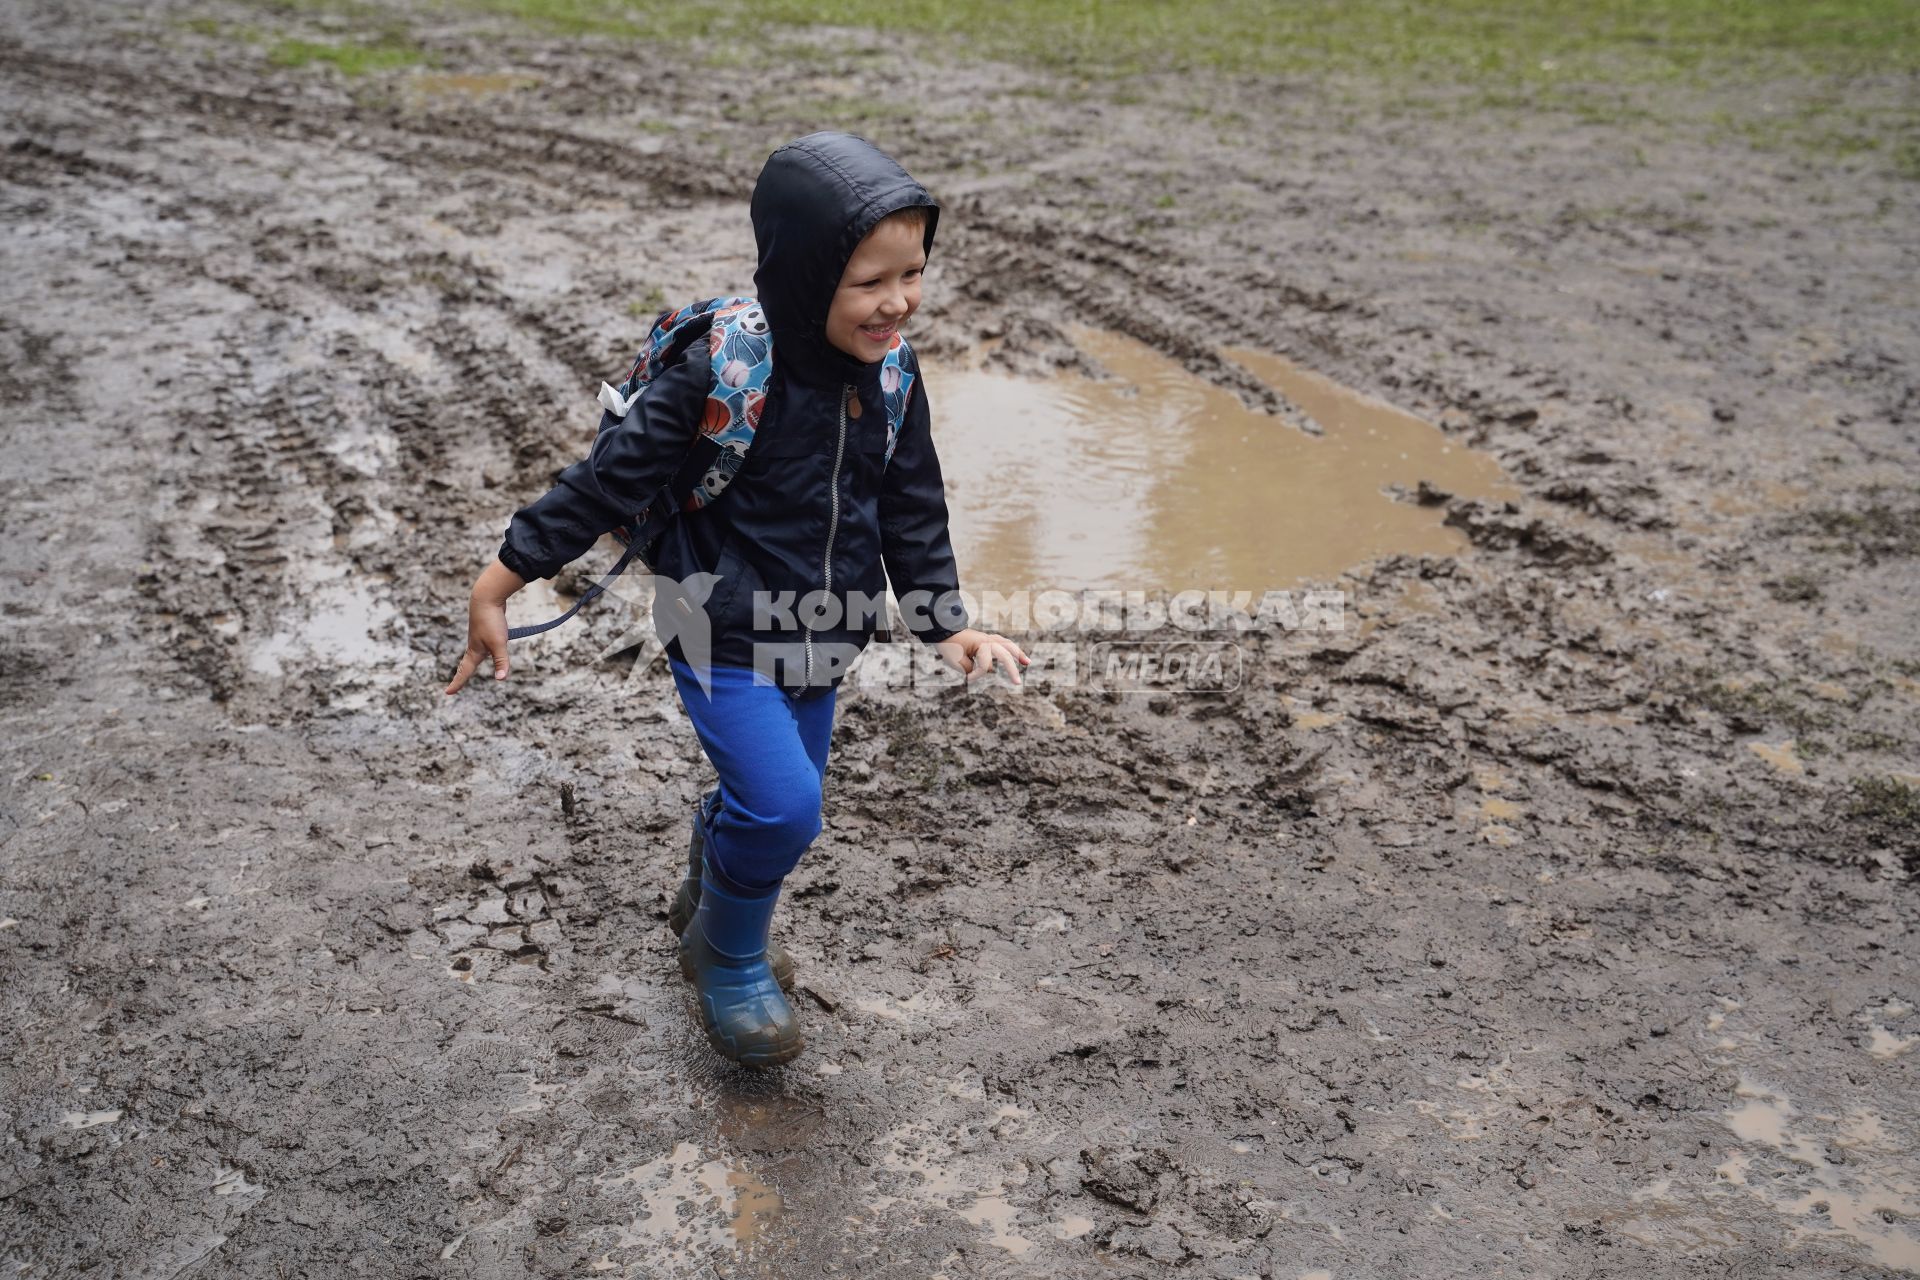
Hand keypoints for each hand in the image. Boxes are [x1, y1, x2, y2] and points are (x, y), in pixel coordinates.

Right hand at [444, 559, 526, 694]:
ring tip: (467, 670)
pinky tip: (487, 647)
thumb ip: (501, 661)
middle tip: (455, 685)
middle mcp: (474, 644)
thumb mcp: (499, 643)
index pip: (465, 671)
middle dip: (461, 675)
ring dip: (469, 662)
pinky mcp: (485, 628)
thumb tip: (501, 679)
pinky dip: (481, 650)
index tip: (448, 693)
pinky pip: (483, 643)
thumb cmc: (491, 620)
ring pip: (474, 653)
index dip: (457, 683)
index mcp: (474, 650)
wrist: (487, 596)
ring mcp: (479, 636)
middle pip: (466, 663)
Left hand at [934, 628, 1030, 685]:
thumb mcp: (957, 661)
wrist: (943, 631)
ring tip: (1027, 663)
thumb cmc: (949, 646)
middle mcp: (987, 640)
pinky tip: (1017, 655)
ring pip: (1008, 645)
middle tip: (1017, 683)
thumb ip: (972, 669)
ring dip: (1018, 654)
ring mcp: (988, 638)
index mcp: (979, 644)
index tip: (967, 678)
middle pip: (1005, 653)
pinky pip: (1003, 643)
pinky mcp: (987, 639)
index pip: (985, 665)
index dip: (977, 674)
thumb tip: (989, 670)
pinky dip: (1011, 649)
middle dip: (1011, 669)